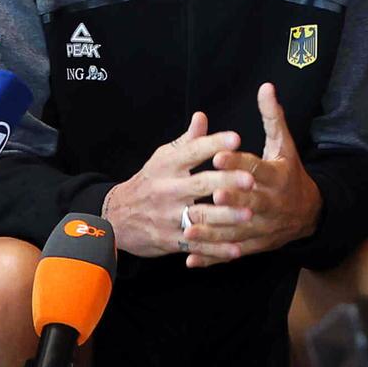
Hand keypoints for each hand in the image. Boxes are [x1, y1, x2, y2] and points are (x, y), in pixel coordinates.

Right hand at [100, 113, 243, 257]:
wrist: (116, 217)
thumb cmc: (149, 182)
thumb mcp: (163, 158)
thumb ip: (187, 141)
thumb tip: (202, 117)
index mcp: (168, 165)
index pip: (193, 151)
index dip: (214, 144)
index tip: (236, 139)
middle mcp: (168, 189)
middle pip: (200, 184)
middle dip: (226, 182)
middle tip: (251, 180)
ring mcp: (168, 216)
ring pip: (200, 216)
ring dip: (226, 216)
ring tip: (249, 214)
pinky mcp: (170, 240)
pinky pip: (196, 244)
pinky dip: (216, 250)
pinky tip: (236, 249)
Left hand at [184, 85, 324, 266]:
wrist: (309, 213)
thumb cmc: (290, 172)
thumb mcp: (284, 144)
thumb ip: (272, 118)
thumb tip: (266, 87)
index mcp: (277, 176)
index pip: (256, 168)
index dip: (238, 162)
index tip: (218, 156)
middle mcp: (271, 203)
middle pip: (250, 202)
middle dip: (231, 199)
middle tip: (211, 194)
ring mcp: (264, 227)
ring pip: (237, 230)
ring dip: (214, 231)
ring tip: (188, 228)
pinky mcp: (256, 245)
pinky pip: (233, 252)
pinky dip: (212, 257)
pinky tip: (191, 258)